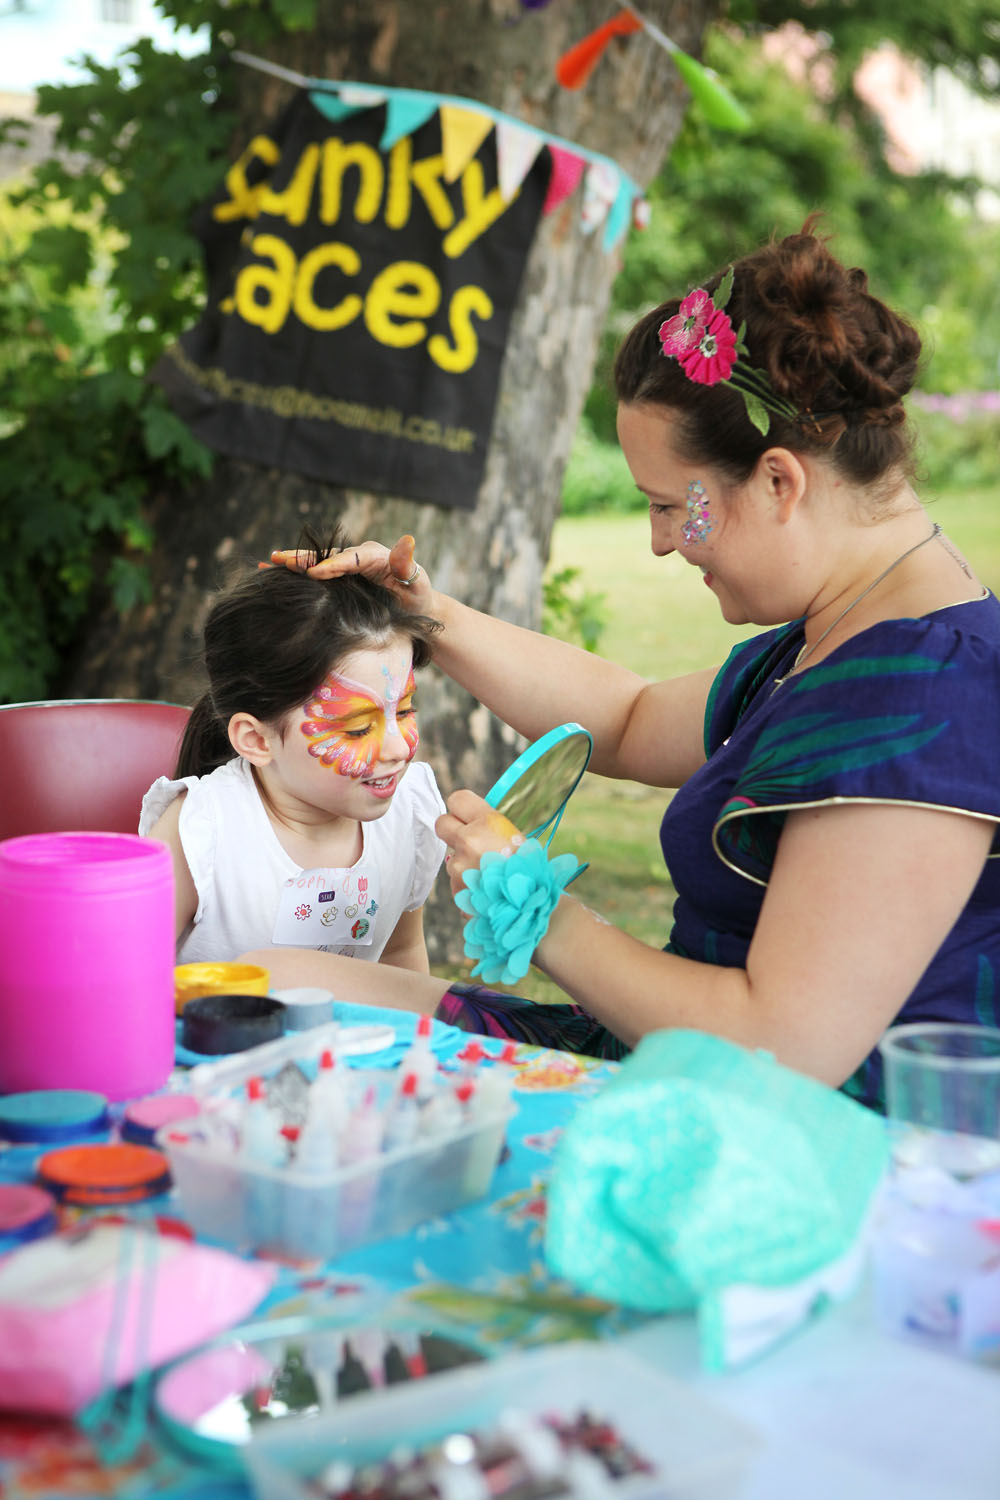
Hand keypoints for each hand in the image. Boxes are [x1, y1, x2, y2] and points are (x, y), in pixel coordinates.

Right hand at [268, 534, 433, 610]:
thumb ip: (408, 564)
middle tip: (279, 559)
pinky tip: (273, 573)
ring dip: (294, 563)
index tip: (315, 573)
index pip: (351, 559)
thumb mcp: (418, 583)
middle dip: (303, 558)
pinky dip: (296, 573)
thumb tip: (408, 540)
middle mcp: (358, 557)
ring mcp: (347, 567)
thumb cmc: (417, 598)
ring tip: (270, 563)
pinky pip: (316, 573)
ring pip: (317, 563)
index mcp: (375, 556)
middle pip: (327, 556)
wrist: (414, 608)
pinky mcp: (340, 578)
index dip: (332, 565)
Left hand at [436, 790, 523, 897]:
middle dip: (452, 830)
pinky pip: (456, 881)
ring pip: (451, 857)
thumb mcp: (516, 837)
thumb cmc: (532, 869)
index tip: (467, 816)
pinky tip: (488, 890)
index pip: (457, 800)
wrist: (536, 906)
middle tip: (468, 839)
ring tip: (490, 874)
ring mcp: (459, 868)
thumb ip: (489, 826)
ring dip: (464, 863)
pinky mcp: (457, 890)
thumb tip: (470, 820)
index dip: (461, 808)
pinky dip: (468, 885)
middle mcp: (469, 841)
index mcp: (487, 822)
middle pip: (442, 823)